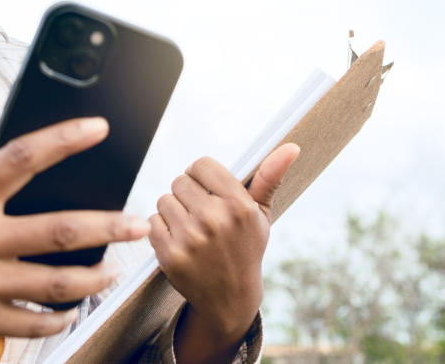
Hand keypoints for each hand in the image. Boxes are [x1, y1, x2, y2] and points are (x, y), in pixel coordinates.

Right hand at [0, 117, 149, 362]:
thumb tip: (38, 187)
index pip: (22, 158)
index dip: (64, 139)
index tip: (99, 127)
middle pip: (60, 230)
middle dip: (111, 224)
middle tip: (141, 219)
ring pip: (59, 283)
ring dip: (98, 276)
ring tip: (117, 266)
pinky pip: (34, 324)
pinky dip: (61, 316)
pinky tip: (73, 307)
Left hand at [148, 143, 300, 362]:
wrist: (230, 297)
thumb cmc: (246, 247)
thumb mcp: (261, 214)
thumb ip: (270, 177)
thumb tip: (291, 146)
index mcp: (239, 206)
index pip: (201, 165)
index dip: (201, 175)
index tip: (207, 189)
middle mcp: (215, 220)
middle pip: (180, 181)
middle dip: (188, 194)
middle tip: (201, 214)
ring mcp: (190, 239)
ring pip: (164, 200)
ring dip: (174, 211)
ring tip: (191, 228)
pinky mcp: (170, 255)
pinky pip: (152, 222)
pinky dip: (162, 229)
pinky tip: (180, 241)